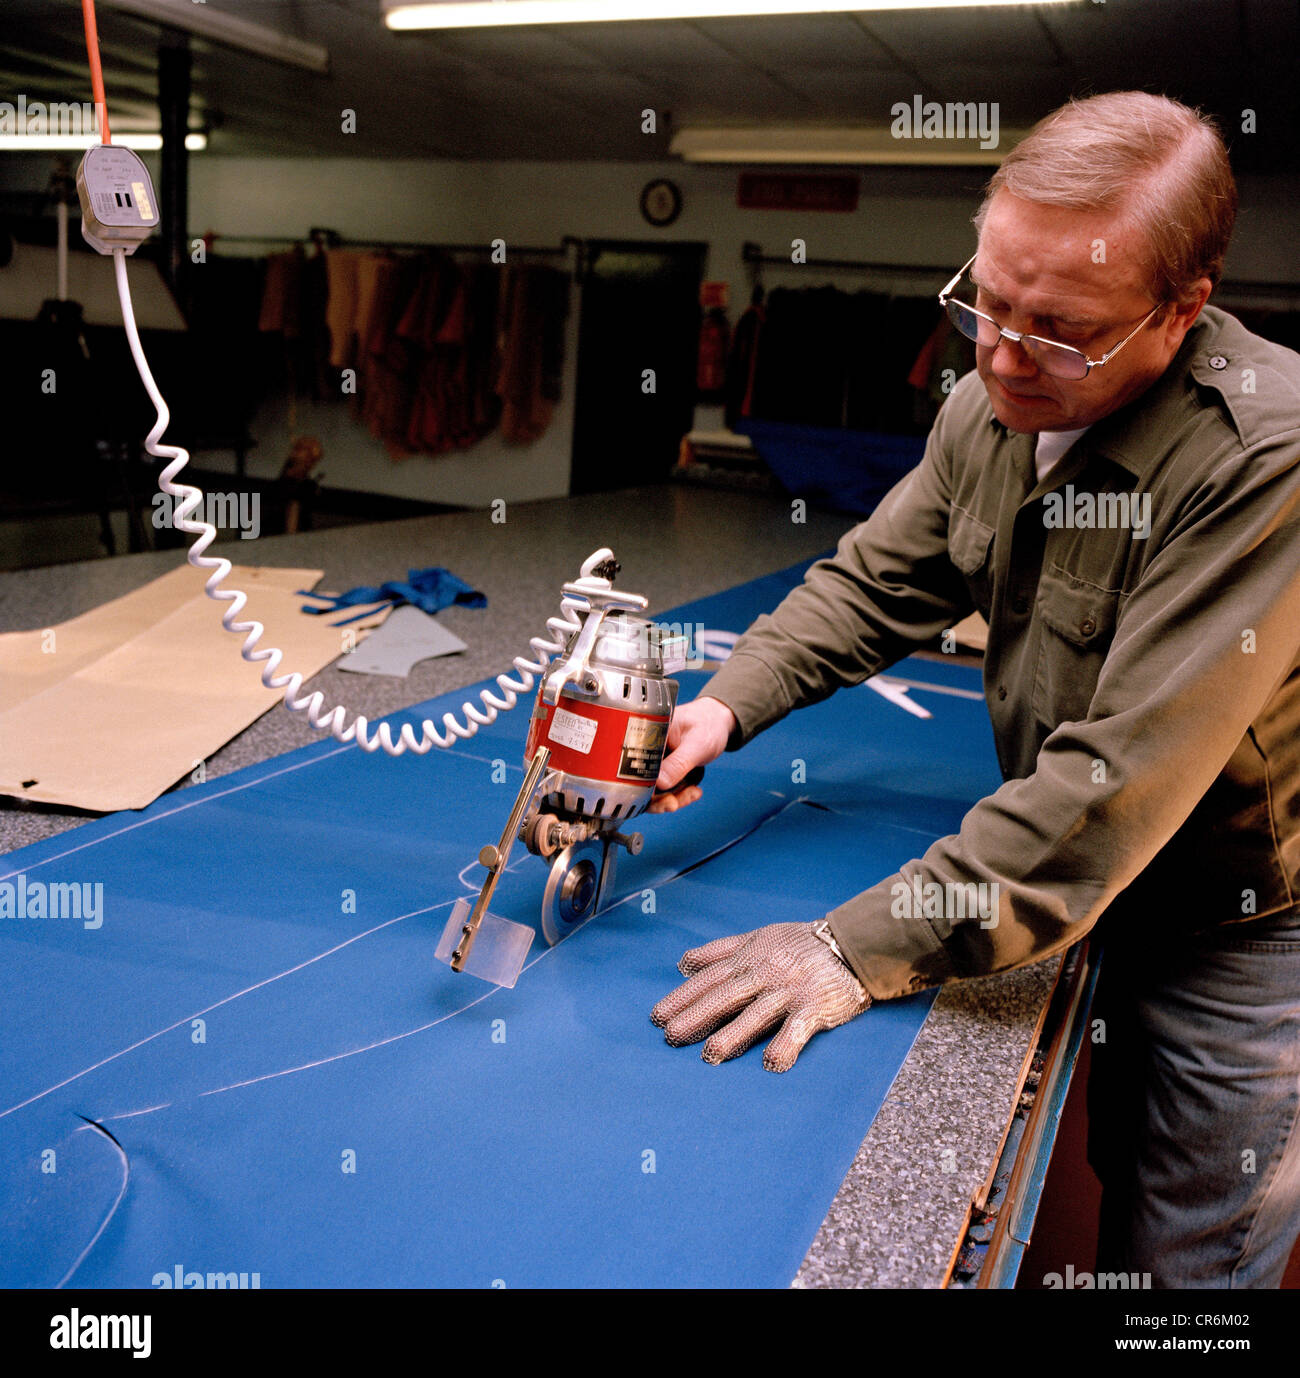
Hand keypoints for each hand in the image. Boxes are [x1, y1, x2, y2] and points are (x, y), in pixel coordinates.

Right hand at [648, 696, 735, 813]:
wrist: (718, 723)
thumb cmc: (707, 724)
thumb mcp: (697, 743)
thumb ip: (679, 763)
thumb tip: (660, 783)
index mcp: (646, 734)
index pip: (632, 764)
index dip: (640, 786)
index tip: (658, 796)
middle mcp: (646, 749)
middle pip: (638, 783)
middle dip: (657, 799)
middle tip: (674, 803)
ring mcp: (655, 761)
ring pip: (652, 791)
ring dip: (671, 799)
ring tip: (692, 793)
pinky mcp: (664, 771)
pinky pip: (665, 791)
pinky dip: (679, 796)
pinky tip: (694, 791)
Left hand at [650, 922, 870, 1071]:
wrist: (851, 944)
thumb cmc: (799, 944)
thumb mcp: (756, 937)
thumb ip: (719, 951)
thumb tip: (683, 963)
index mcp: (749, 957)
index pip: (710, 978)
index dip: (683, 996)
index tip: (658, 1016)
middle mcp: (766, 973)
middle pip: (726, 995)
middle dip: (697, 1015)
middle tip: (671, 1036)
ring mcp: (790, 991)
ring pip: (758, 1012)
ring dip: (734, 1034)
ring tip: (710, 1054)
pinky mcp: (816, 1007)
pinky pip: (799, 1028)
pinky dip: (785, 1045)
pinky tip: (770, 1063)